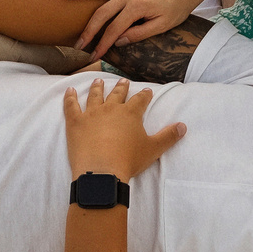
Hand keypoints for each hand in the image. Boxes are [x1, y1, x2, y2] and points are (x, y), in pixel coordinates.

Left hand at [61, 76, 185, 183]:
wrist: (102, 171)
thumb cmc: (129, 160)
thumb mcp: (153, 149)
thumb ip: (169, 136)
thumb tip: (183, 126)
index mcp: (130, 113)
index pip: (140, 100)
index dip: (144, 95)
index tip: (147, 90)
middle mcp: (111, 108)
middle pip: (117, 94)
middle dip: (122, 87)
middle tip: (123, 80)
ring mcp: (91, 114)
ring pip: (95, 96)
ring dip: (97, 88)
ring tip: (98, 81)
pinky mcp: (75, 122)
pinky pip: (71, 106)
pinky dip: (69, 97)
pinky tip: (69, 91)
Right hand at [64, 0, 202, 57]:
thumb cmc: (174, 10)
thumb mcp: (161, 26)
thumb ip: (139, 34)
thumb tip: (118, 41)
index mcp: (137, 7)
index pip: (114, 29)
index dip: (103, 44)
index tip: (95, 56)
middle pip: (102, 13)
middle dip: (88, 30)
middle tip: (78, 45)